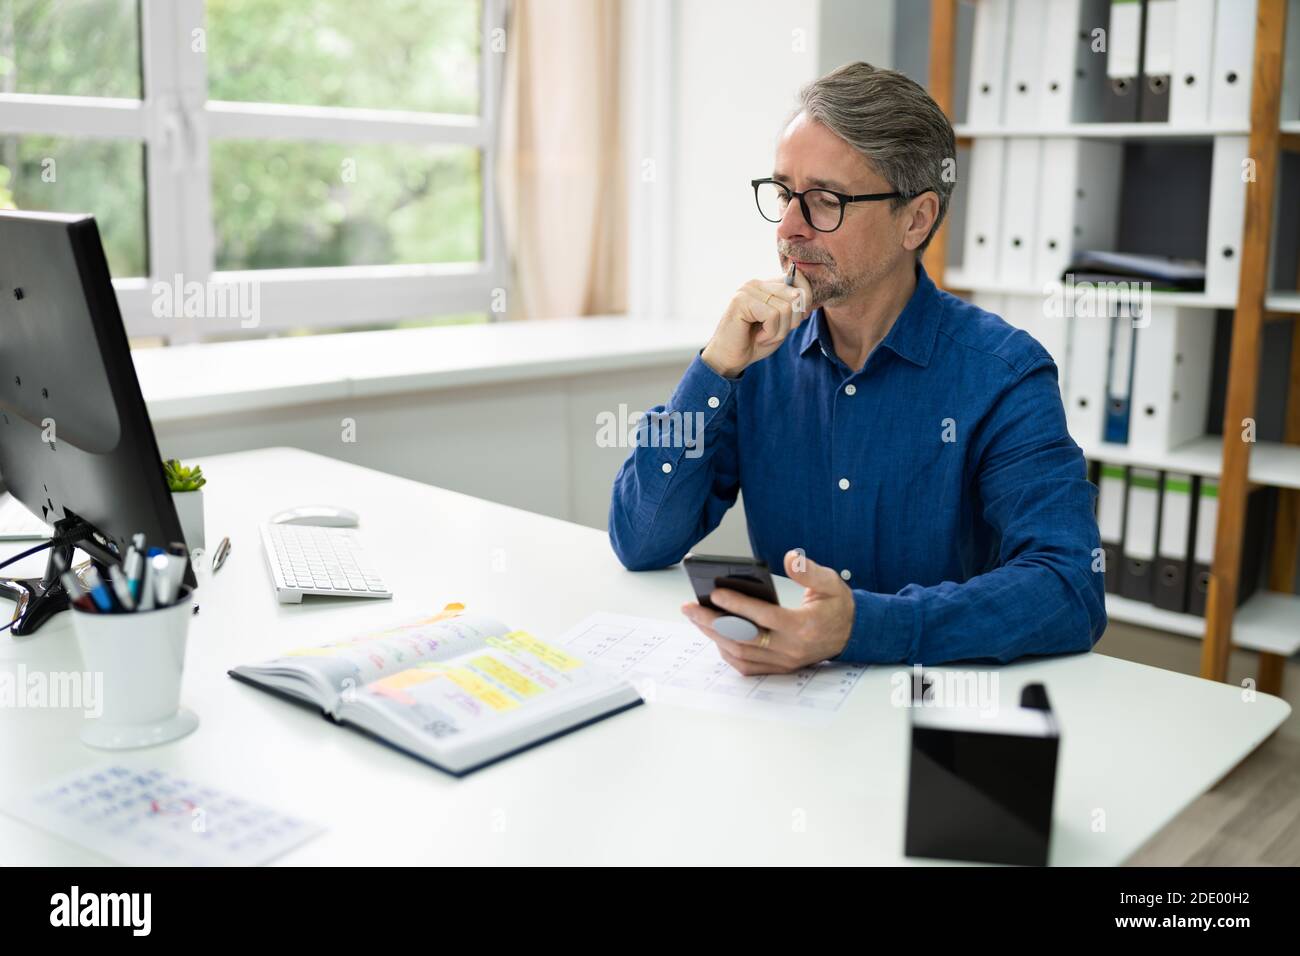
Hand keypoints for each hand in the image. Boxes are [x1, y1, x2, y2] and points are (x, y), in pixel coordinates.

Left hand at [680, 549, 854, 674]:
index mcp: (803, 626)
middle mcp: (791, 648)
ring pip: (741, 654)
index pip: (764, 617)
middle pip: (744, 639)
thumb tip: (790, 558)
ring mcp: (784, 661)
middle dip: (712, 622)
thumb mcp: (831, 583)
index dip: (738, 606)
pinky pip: (747, 666)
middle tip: (689, 607)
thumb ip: (809, 571)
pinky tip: (714, 635)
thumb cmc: (838, 606)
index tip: (715, 594)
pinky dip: (727, 653)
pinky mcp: (780, 668)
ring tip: (695, 618)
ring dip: (714, 637)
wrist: (853, 633)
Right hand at [700, 270, 813, 377]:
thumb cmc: (754, 342)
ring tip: (763, 336)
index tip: (796, 321)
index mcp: (766, 285)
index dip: (806, 300)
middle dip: (792, 321)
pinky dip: (770, 333)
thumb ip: (793, 308)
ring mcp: (747, 290)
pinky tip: (758, 337)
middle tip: (775, 333)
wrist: (729, 359)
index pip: (797, 277)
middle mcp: (756, 283)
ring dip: (779, 331)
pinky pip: (772, 315)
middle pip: (794, 295)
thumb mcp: (782, 324)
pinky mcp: (741, 301)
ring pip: (785, 308)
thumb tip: (801, 294)